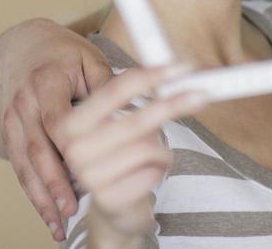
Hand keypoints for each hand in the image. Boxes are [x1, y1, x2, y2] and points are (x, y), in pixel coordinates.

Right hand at [0, 21, 116, 239]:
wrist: (28, 47)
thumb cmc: (67, 55)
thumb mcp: (90, 61)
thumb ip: (108, 87)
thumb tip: (133, 113)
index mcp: (46, 81)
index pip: (57, 120)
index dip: (70, 148)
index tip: (84, 171)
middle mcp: (24, 102)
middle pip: (38, 149)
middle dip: (54, 182)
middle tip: (72, 209)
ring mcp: (12, 118)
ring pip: (25, 164)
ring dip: (42, 196)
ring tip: (60, 222)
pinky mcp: (9, 132)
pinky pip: (19, 167)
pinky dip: (33, 194)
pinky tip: (48, 216)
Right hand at [52, 64, 206, 238]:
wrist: (110, 204)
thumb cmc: (116, 154)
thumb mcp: (116, 120)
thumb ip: (135, 96)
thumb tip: (172, 72)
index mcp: (71, 122)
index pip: (114, 90)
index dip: (149, 76)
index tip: (179, 68)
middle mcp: (74, 149)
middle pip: (135, 119)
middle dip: (172, 106)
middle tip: (200, 95)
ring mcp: (89, 176)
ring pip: (148, 147)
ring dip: (162, 148)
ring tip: (157, 153)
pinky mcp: (108, 199)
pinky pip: (152, 173)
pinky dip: (160, 169)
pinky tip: (151, 172)